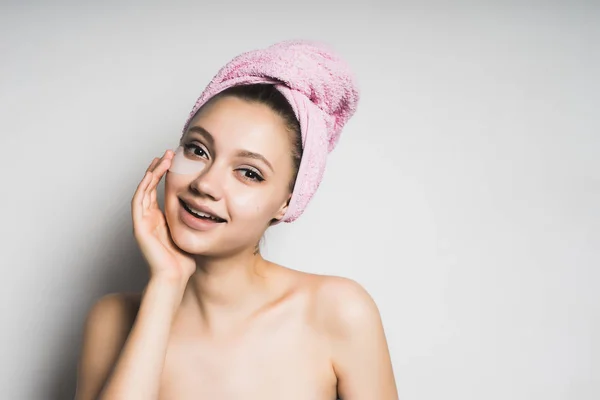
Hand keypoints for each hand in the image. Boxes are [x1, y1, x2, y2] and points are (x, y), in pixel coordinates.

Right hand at [131, 150, 195, 286]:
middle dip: (158, 168)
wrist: (174, 279)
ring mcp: (142, 222)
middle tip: (168, 153)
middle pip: (149, 186)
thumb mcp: (192, 234)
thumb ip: (195, 221)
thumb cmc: (184, 262)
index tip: (175, 160)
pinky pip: (138, 202)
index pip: (158, 191)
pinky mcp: (139, 227)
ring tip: (162, 158)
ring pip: (143, 190)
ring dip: (151, 173)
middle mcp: (149, 219)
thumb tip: (212, 209)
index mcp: (159, 220)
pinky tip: (153, 174)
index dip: (164, 175)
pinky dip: (144, 186)